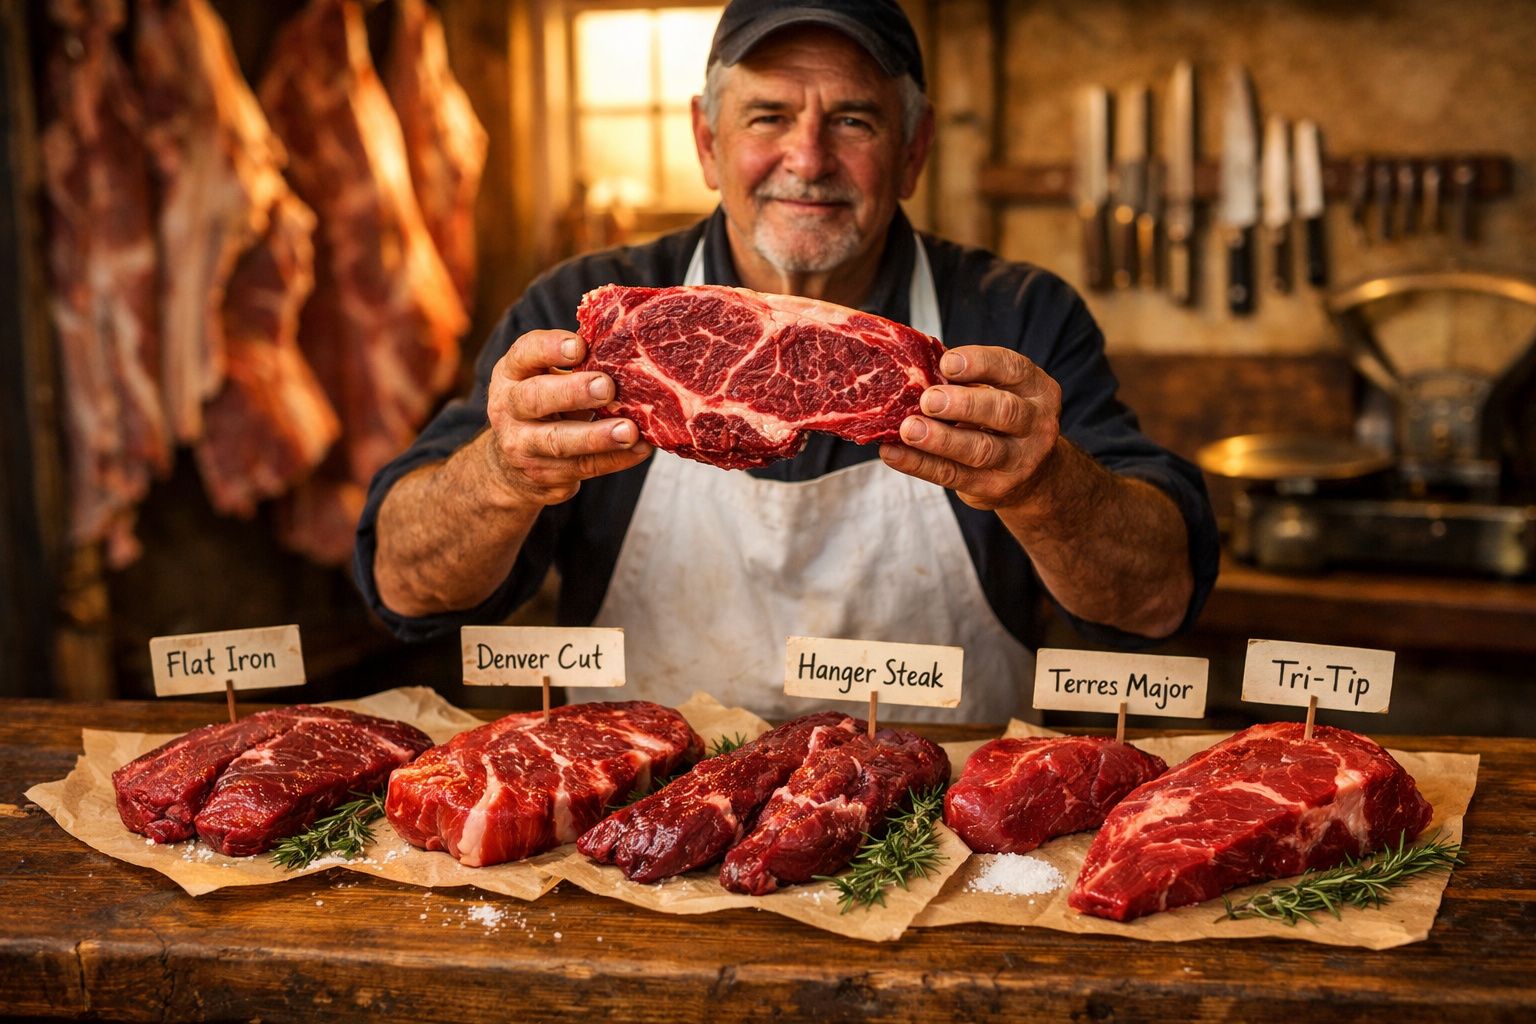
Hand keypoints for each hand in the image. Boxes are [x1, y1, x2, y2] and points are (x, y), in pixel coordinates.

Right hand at [484, 329, 651, 505]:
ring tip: (629, 431)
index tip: (580, 346)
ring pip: (559, 441)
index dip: (550, 348)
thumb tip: (625, 349)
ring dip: (597, 437)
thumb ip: (574, 364)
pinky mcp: (544, 475)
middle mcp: (508, 409)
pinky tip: (639, 449)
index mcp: (511, 374)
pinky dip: (615, 459)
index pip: (524, 354)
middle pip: (535, 398)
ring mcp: (523, 446)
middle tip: (606, 387)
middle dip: (573, 392)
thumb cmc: (542, 407)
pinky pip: (583, 467)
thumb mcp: (544, 378)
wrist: (510, 467)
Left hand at [879, 346, 1061, 510]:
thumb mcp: (997, 392)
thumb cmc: (1001, 420)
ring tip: (908, 429)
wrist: (1033, 477)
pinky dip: (919, 464)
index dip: (980, 364)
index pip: (1013, 370)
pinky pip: (953, 475)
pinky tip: (894, 453)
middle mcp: (1037, 424)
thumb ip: (965, 380)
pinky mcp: (995, 488)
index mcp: (1037, 389)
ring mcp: (1020, 461)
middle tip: (928, 400)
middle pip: (1003, 411)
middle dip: (964, 404)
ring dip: (941, 439)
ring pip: (980, 449)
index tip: (946, 363)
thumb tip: (913, 363)